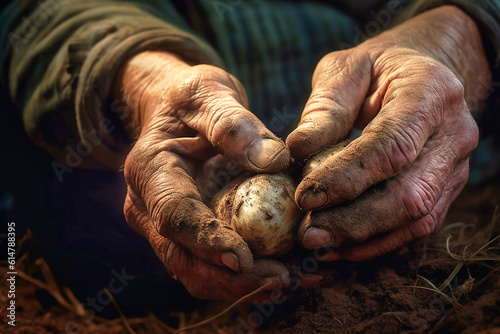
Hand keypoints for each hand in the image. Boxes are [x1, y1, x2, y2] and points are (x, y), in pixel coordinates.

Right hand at [116, 51, 290, 299]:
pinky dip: (244, 276)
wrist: (177, 111)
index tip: (244, 257)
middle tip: (280, 279)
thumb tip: (274, 160)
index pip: (174, 214)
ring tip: (291, 281)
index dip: (206, 240)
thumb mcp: (208, 93)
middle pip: (182, 257)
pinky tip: (283, 272)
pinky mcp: (188, 234)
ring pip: (196, 272)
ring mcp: (166, 226)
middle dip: (229, 277)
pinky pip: (211, 265)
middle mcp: (149, 207)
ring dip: (240, 285)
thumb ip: (233, 123)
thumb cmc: (191, 98)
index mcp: (149, 171)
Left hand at [286, 6, 491, 259]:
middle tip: (306, 235)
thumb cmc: (378, 67)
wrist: (422, 72)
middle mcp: (453, 134)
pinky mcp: (446, 188)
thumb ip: (325, 108)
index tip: (303, 197)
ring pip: (417, 219)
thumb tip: (296, 150)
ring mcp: (456, 166)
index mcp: (430, 93)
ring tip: (318, 247)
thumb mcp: (346, 69)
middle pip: (409, 194)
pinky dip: (377, 243)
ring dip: (364, 240)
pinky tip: (340, 247)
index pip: (391, 147)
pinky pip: (417, 227)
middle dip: (354, 222)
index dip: (346, 178)